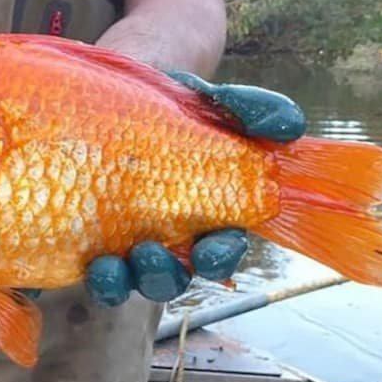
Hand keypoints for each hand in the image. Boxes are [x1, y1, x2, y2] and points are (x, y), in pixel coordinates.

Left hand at [84, 71, 306, 306]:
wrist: (109, 100)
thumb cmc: (168, 108)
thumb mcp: (208, 101)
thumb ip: (251, 111)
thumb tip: (288, 127)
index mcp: (204, 215)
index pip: (222, 250)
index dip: (220, 257)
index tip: (210, 250)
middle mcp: (168, 239)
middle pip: (176, 276)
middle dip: (167, 274)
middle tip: (151, 252)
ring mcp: (128, 246)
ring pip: (137, 282)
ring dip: (129, 280)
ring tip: (116, 262)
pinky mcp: (92, 244)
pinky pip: (97, 278)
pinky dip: (100, 279)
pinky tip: (93, 264)